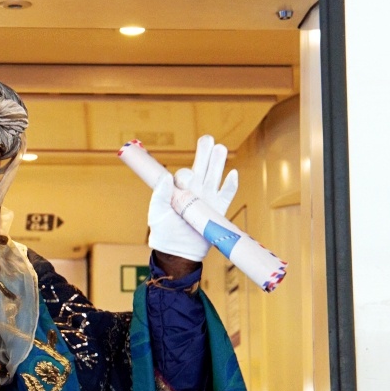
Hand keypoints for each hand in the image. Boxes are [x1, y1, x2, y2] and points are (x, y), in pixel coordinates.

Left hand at [147, 135, 237, 261]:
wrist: (178, 251)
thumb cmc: (164, 231)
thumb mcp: (156, 212)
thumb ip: (159, 194)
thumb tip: (165, 177)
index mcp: (179, 189)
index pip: (184, 174)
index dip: (185, 174)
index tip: (186, 179)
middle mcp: (194, 190)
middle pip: (202, 167)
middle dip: (205, 153)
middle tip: (208, 139)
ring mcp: (207, 199)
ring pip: (215, 176)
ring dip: (218, 163)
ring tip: (220, 148)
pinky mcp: (218, 210)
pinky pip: (227, 195)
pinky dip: (230, 184)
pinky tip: (233, 173)